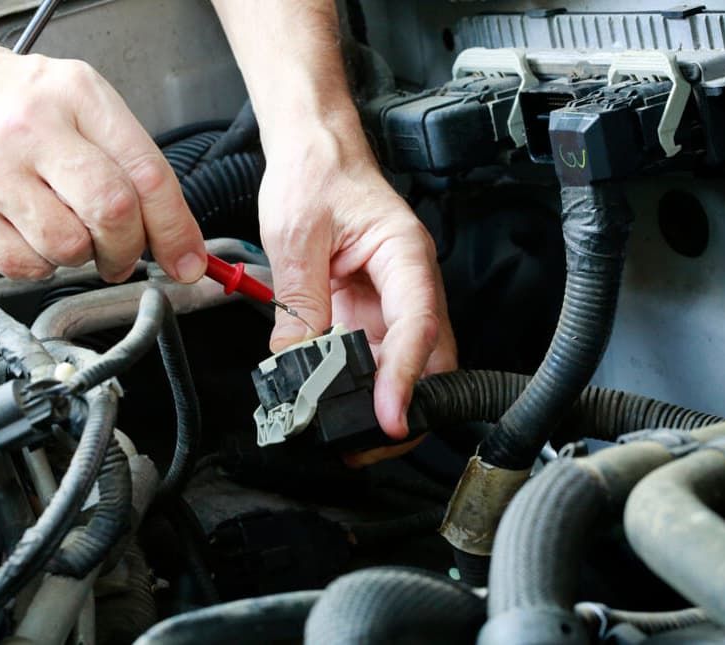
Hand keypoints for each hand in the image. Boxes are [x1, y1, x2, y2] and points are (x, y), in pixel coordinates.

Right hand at [0, 38, 205, 281]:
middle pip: (113, 213)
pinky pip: (26, 266)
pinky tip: (31, 235)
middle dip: (129, 248)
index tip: (188, 260)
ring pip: (70, 248)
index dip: (176, 228)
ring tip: (65, 230)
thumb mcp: (70, 97)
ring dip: (81, 256)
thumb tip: (171, 230)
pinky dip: (41, 265)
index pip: (147, 173)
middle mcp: (35, 130)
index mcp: (75, 95)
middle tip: (123, 254)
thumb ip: (123, 155)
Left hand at [258, 125, 456, 439]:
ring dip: (380, 400)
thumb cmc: (315, 174)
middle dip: (407, 405)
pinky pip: (371, 356)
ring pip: (403, 364)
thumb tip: (295, 362)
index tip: (390, 415)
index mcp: (404, 254)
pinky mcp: (368, 310)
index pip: (418, 325)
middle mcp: (409, 281)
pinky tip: (332, 401)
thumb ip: (300, 302)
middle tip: (368, 441)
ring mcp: (391, 299)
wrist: (313, 151)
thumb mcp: (297, 236)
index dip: (406, 377)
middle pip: (428, 358)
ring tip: (346, 433)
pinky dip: (356, 384)